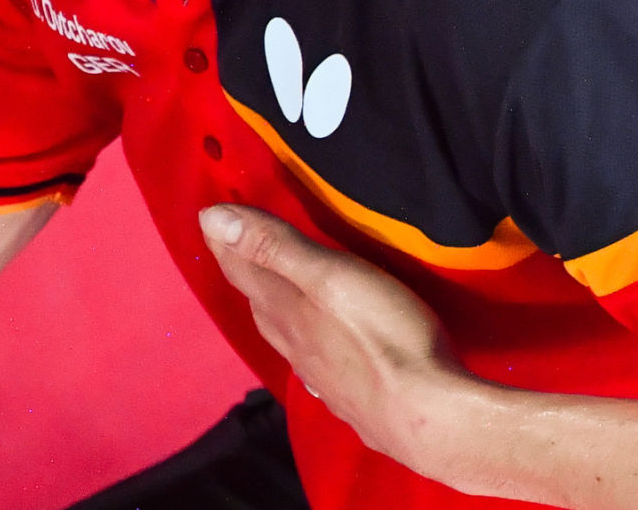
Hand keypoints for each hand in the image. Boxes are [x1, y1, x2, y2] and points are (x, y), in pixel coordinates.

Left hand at [200, 205, 465, 469]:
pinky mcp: (351, 397)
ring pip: (285, 334)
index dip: (226, 240)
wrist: (429, 421)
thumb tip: (209, 220)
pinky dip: (304, 342)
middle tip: (235, 245)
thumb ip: (274, 247)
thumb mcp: (328, 276)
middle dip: (245, 270)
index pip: (243, 269)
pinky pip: (313, 362)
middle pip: (259, 301)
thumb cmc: (382, 336)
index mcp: (284, 311)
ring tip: (271, 290)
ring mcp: (321, 376)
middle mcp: (294, 344)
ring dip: (272, 306)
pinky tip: (317, 350)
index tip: (209, 215)